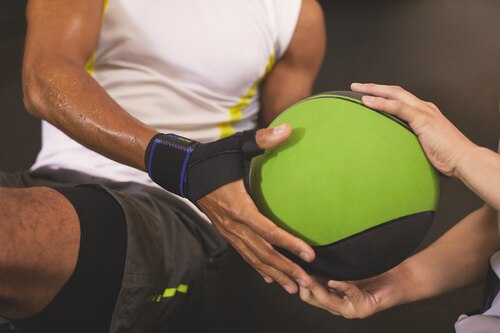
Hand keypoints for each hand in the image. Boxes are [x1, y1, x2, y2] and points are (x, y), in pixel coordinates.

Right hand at [198, 125, 314, 293]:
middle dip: (286, 269)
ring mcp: (228, 231)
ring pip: (254, 258)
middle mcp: (233, 225)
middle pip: (263, 253)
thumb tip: (288, 130)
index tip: (309, 255)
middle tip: (307, 282)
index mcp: (239, 207)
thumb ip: (263, 139)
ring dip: (274, 273)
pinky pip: (244, 254)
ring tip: (293, 287)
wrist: (185, 170)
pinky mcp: (226, 232)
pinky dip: (258, 267)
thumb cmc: (213, 158)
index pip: (268, 231)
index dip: (290, 244)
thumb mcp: (236, 145)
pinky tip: (269, 277)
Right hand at [299, 267, 407, 318]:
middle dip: (304, 284)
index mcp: (331, 296)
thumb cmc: (372, 270)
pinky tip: (334, 280)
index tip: (291, 265)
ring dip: (318, 288)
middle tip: (298, 270)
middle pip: (311, 298)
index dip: (298, 279)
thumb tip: (306, 252)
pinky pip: (349, 296)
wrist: (398, 279)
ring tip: (310, 276)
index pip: (306, 292)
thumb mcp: (344, 268)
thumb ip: (327, 266)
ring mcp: (351, 309)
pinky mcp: (364, 308)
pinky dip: (341, 287)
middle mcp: (338, 305)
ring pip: (326, 301)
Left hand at [351, 83, 477, 176]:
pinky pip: (397, 108)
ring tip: (356, 90)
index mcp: (424, 112)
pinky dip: (381, 103)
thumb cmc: (446, 157)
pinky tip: (367, 102)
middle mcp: (424, 107)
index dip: (383, 94)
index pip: (400, 98)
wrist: (464, 160)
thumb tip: (395, 149)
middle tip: (355, 86)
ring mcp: (424, 111)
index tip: (367, 95)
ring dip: (373, 90)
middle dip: (374, 87)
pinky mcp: (423, 119)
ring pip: (394, 94)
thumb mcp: (424, 146)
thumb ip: (411, 142)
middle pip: (394, 91)